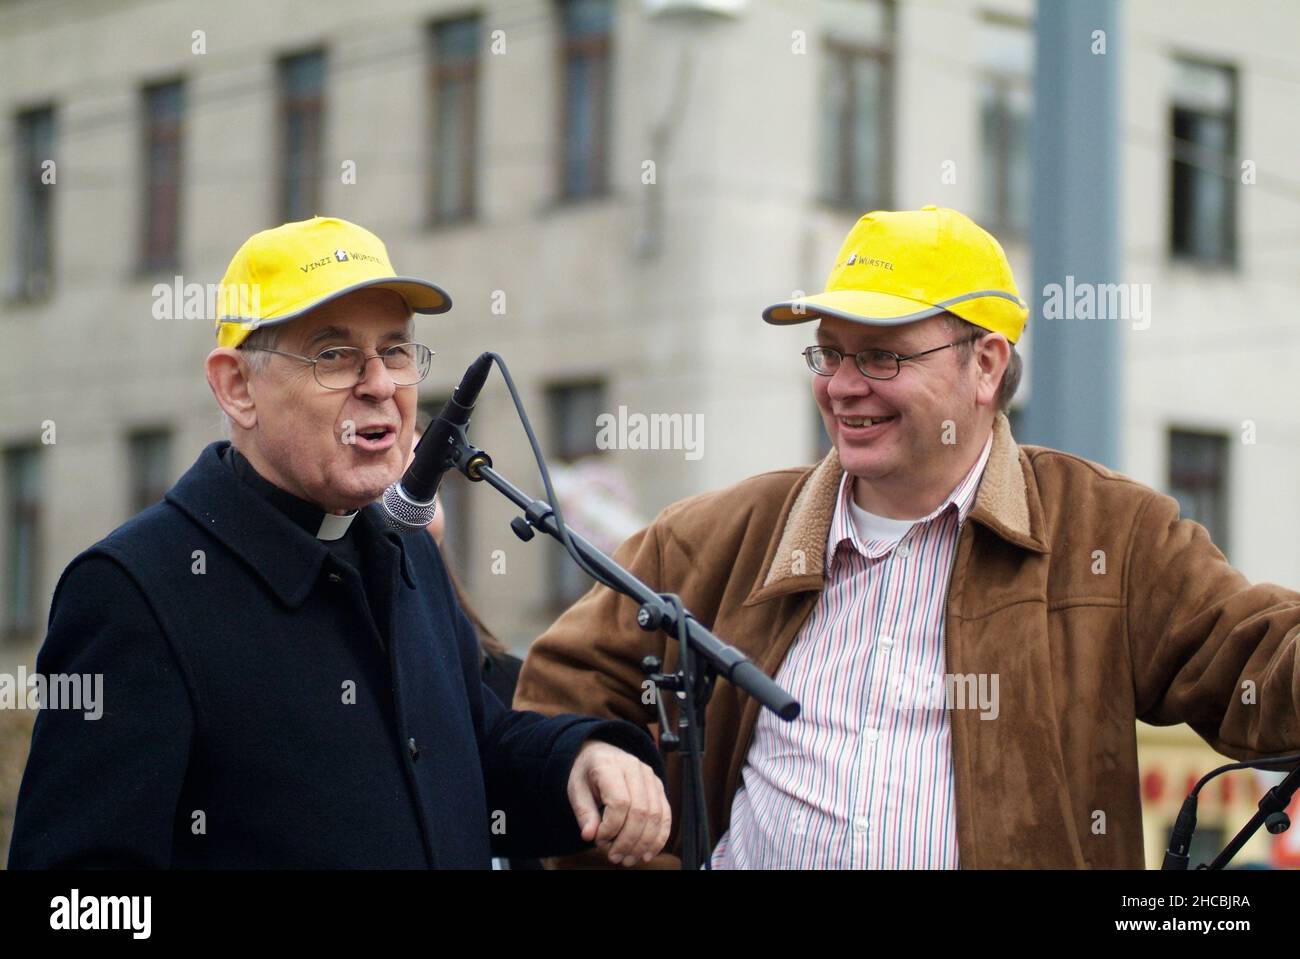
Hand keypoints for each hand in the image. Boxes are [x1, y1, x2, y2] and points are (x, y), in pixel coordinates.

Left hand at [567, 740, 670, 865]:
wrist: (601, 754)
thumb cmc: (587, 774)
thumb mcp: (576, 790)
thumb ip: (584, 813)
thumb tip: (589, 836)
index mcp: (610, 765)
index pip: (620, 802)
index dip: (611, 827)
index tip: (598, 840)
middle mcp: (635, 768)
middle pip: (640, 811)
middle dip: (628, 841)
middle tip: (615, 857)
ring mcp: (650, 776)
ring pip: (655, 815)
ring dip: (644, 843)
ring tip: (629, 859)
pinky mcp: (659, 786)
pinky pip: (665, 814)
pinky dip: (659, 837)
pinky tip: (647, 853)